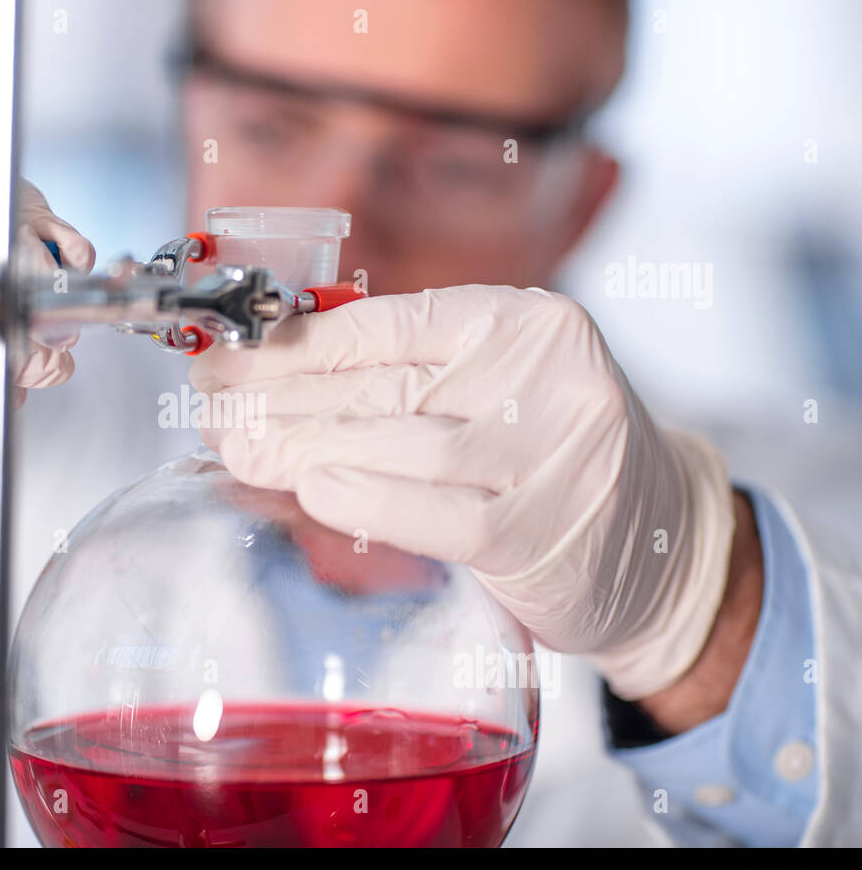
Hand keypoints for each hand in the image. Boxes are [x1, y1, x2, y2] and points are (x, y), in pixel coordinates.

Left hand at [190, 285, 735, 699]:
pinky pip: (432, 510)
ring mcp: (546, 451)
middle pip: (380, 383)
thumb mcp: (490, 392)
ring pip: (399, 441)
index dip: (291, 343)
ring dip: (304, 447)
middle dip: (279, 398)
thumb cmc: (546, 463)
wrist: (658, 548)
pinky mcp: (538, 528)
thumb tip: (268, 379)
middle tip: (211, 408)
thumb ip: (400, 380)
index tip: (226, 356)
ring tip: (240, 447)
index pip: (383, 324)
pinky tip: (310, 488)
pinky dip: (364, 499)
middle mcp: (542, 373)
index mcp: (523, 321)